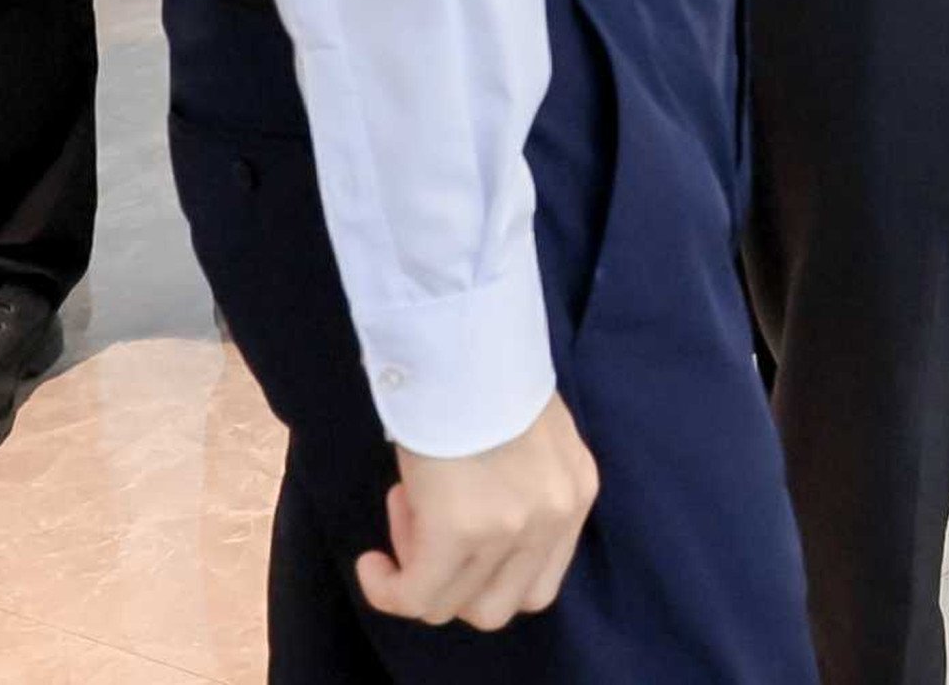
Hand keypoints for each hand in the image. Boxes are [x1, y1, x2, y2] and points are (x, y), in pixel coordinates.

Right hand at [360, 396, 597, 630]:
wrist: (463, 342)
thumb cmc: (487, 375)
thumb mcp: (531, 436)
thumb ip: (521, 487)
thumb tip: (474, 519)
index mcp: (577, 493)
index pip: (539, 581)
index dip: (488, 573)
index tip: (453, 535)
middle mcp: (555, 518)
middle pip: (501, 606)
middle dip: (454, 580)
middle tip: (425, 524)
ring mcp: (512, 530)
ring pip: (454, 607)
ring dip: (418, 573)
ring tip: (405, 513)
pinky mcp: (460, 533)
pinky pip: (416, 596)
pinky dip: (387, 588)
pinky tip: (371, 562)